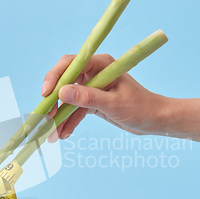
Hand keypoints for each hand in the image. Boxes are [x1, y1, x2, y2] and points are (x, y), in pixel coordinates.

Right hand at [41, 54, 164, 141]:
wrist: (154, 120)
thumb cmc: (140, 108)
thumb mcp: (113, 104)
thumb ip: (88, 98)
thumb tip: (62, 93)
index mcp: (100, 64)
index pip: (70, 64)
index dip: (55, 77)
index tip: (46, 94)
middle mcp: (93, 72)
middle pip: (64, 83)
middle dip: (53, 102)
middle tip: (45, 119)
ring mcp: (92, 87)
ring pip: (68, 100)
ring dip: (59, 117)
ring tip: (52, 134)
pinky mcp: (92, 101)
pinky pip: (75, 110)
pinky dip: (69, 122)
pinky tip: (64, 134)